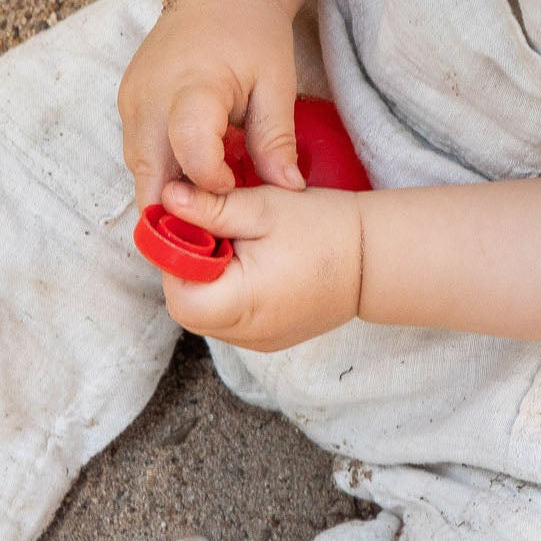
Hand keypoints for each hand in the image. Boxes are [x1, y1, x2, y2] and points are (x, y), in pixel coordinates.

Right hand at [117, 0, 305, 206]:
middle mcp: (151, 95)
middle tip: (213, 219)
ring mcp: (132, 100)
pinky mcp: (127, 103)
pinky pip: (139, 152)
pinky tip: (192, 171)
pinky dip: (162, 169)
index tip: (236, 183)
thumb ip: (277, 138)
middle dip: (178, 206)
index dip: (211, 181)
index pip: (189, 148)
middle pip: (150, 173)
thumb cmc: (253, 34)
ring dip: (168, 190)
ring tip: (207, 193)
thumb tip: (288, 189)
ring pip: (139, 169)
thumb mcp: (277, 83)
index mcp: (194, 84)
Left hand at [154, 178, 363, 351]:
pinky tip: (254, 267)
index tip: (197, 228)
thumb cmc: (323, 228)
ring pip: (207, 315)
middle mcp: (246, 334)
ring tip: (241, 248)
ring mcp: (258, 342)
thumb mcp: (263, 208)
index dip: (177, 258)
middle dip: (191, 269)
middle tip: (219, 234)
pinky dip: (230, 293)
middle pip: (187, 308)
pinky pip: (230, 320)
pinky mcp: (268, 338)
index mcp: (242, 304)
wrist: (374, 258)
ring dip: (210, 281)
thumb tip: (166, 199)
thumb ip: (210, 207)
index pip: (178, 293)